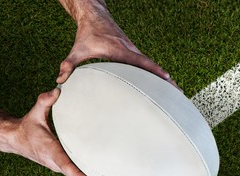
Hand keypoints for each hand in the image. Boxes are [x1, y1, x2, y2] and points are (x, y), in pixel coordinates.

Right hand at [13, 88, 112, 175]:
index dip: (79, 175)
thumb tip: (56, 91)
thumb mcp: (34, 114)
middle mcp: (56, 162)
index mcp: (50, 151)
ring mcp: (59, 166)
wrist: (16, 140)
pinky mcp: (62, 166)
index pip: (66, 166)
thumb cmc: (27, 127)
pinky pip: (77, 174)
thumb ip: (44, 102)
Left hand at [56, 16, 179, 88]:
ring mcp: (134, 53)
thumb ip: (68, 65)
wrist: (94, 18)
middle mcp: (132, 51)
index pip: (141, 62)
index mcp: (121, 51)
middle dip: (167, 80)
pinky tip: (162, 86)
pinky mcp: (134, 54)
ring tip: (177, 93)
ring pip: (152, 67)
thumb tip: (60, 81)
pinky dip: (157, 75)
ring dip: (164, 79)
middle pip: (153, 67)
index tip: (167, 78)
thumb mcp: (77, 50)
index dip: (154, 71)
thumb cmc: (87, 34)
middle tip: (179, 93)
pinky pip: (148, 66)